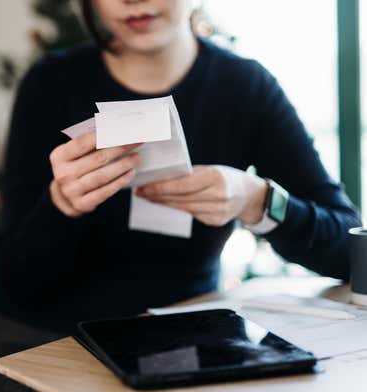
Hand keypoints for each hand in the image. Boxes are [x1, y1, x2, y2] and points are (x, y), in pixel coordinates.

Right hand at [49, 131, 140, 216]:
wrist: (63, 195)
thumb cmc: (74, 167)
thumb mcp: (73, 153)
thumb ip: (88, 143)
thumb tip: (115, 131)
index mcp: (59, 156)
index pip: (83, 143)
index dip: (104, 135)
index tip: (122, 130)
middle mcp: (63, 174)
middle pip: (98, 159)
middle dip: (120, 148)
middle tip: (136, 142)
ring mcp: (71, 191)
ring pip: (103, 176)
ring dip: (123, 165)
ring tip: (136, 157)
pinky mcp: (82, 204)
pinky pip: (105, 191)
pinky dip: (120, 181)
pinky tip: (130, 173)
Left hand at [135, 165, 267, 226]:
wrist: (250, 195)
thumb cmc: (225, 177)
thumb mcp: (211, 170)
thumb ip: (189, 175)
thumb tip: (160, 180)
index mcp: (215, 177)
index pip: (182, 185)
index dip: (161, 188)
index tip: (144, 187)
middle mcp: (218, 195)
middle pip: (180, 198)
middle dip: (157, 196)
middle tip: (140, 192)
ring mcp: (218, 211)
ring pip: (183, 208)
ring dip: (163, 203)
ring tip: (149, 198)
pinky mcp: (215, 221)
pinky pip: (191, 214)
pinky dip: (178, 209)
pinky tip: (166, 204)